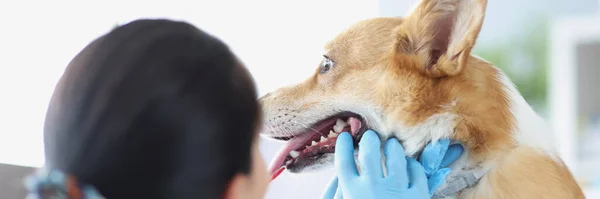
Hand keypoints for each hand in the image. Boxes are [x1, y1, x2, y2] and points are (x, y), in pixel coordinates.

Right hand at [321, 130, 462, 198]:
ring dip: (393, 147)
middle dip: (370, 139)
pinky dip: (412, 164)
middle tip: (371, 136)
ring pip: (396, 155)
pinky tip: (409, 164)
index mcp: (352, 193)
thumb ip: (340, 193)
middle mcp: (373, 188)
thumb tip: (339, 176)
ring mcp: (398, 190)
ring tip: (392, 145)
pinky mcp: (419, 196)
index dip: (343, 146)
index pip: (343, 161)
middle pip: (370, 150)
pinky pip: (417, 170)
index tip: (345, 137)